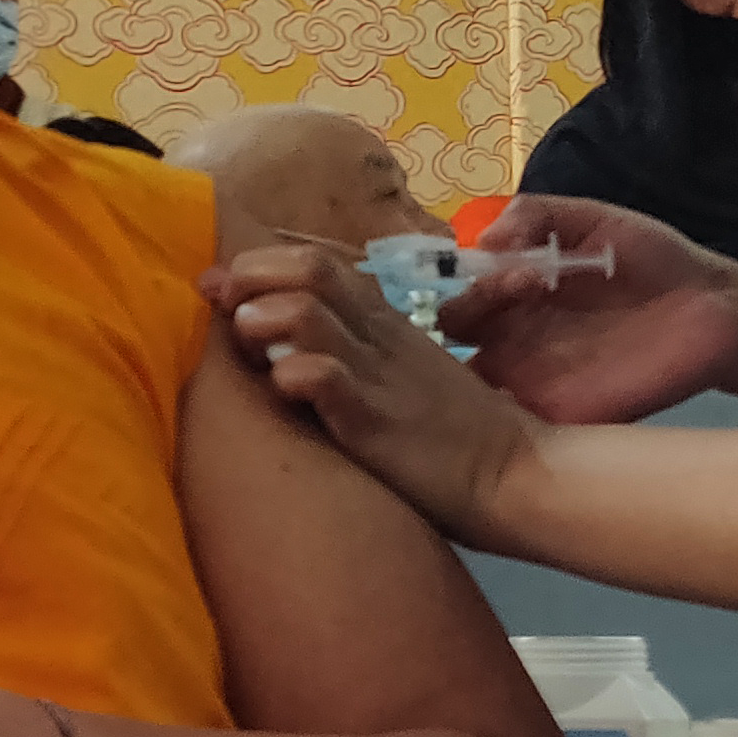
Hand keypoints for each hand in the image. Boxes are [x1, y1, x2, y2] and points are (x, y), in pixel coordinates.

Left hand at [208, 243, 543, 537]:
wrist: (518, 475)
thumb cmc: (459, 433)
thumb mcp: (408, 375)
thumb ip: (362, 353)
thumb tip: (295, 349)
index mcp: (385, 322)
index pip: (319, 261)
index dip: (262, 262)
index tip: (222, 283)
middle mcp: (379, 335)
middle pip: (309, 267)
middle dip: (253, 272)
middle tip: (219, 298)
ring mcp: (378, 374)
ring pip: (309, 311)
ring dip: (264, 317)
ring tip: (246, 338)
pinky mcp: (376, 419)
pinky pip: (327, 378)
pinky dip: (294, 373)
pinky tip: (282, 385)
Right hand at [446, 195, 737, 421]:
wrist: (716, 308)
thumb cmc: (652, 261)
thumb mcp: (590, 219)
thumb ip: (533, 215)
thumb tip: (482, 237)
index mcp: (514, 299)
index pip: (456, 302)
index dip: (462, 283)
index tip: (505, 263)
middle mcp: (515, 343)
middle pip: (453, 345)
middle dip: (466, 312)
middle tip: (522, 287)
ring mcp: (535, 384)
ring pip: (469, 389)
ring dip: (478, 357)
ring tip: (530, 320)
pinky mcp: (563, 415)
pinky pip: (510, 430)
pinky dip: (497, 409)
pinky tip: (520, 375)